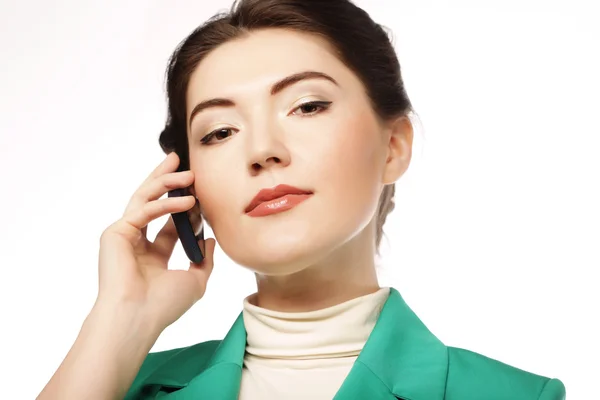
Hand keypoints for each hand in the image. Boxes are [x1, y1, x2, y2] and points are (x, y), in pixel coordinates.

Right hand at [96, 152, 214, 333]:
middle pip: (152, 202)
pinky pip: (144, 210)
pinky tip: (187, 201)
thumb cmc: (164, 306)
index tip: (201, 194)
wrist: (138, 319)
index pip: (169, 223)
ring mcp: (124, 236)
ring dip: (166, 183)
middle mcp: (136, 243)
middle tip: (182, 163)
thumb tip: (211, 240)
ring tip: (189, 173)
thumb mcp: (195, 279)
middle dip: (167, 181)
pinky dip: (165, 204)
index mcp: (152, 255)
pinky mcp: (115, 233)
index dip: (185, 207)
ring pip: (144, 199)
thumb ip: (204, 258)